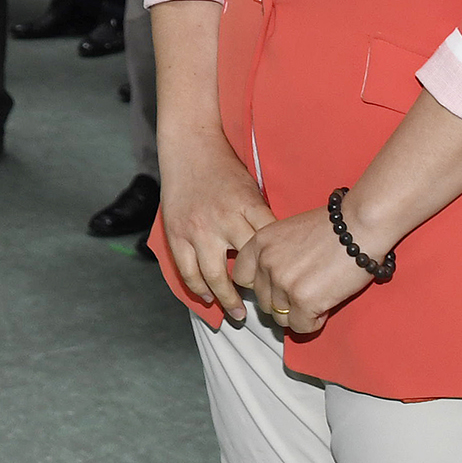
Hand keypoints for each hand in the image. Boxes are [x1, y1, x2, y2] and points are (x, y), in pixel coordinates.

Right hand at [157, 127, 276, 322]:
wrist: (190, 148)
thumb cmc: (226, 169)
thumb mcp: (253, 189)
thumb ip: (262, 219)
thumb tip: (280, 252)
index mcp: (248, 207)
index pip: (268, 248)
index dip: (277, 271)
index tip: (285, 287)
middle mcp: (223, 220)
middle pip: (244, 267)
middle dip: (256, 292)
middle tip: (266, 310)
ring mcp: (198, 229)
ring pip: (214, 275)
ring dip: (226, 299)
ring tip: (238, 314)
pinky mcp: (176, 234)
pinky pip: (188, 270)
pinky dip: (198, 287)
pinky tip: (208, 297)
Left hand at [232, 198, 387, 335]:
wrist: (360, 225)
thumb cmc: (332, 227)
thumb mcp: (289, 231)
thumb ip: (274, 254)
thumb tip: (271, 282)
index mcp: (259, 243)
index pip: (241, 277)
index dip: (260, 286)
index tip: (276, 287)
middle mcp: (266, 263)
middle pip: (263, 302)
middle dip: (284, 302)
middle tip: (308, 291)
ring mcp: (282, 283)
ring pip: (280, 318)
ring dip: (299, 313)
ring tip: (319, 296)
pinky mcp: (303, 301)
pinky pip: (301, 327)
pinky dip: (314, 321)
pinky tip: (326, 305)